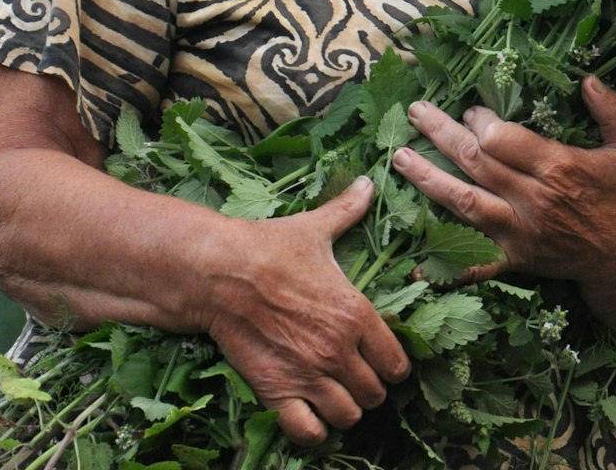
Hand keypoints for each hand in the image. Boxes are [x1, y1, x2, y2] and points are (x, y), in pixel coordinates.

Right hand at [199, 177, 410, 445]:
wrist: (219, 272)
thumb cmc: (269, 248)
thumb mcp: (314, 228)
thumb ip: (347, 211)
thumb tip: (367, 183)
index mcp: (357, 314)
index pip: (396, 362)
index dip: (393, 365)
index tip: (382, 361)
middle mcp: (339, 350)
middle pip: (375, 394)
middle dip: (369, 389)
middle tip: (355, 378)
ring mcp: (309, 375)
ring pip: (348, 416)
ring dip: (344, 410)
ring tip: (334, 397)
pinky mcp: (277, 392)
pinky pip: (308, 432)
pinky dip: (313, 432)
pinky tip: (309, 416)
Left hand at [391, 75, 615, 285]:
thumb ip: (611, 110)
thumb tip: (589, 78)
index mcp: (557, 167)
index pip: (502, 139)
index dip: (480, 122)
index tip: (471, 112)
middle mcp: (533, 199)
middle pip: (475, 162)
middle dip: (441, 134)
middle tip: (417, 112)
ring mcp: (520, 232)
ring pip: (464, 203)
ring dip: (428, 180)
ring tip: (400, 158)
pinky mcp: (516, 260)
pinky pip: (476, 264)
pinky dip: (445, 265)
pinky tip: (414, 264)